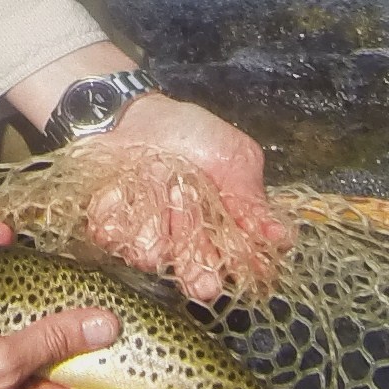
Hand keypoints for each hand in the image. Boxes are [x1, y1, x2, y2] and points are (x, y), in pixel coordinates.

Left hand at [65, 96, 287, 304]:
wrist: (134, 115)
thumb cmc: (188, 133)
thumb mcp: (233, 156)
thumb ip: (251, 196)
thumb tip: (279, 237)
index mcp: (217, 229)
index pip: (229, 261)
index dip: (229, 269)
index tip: (227, 274)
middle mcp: (183, 241)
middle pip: (191, 271)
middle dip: (195, 265)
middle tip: (199, 263)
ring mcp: (144, 237)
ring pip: (151, 254)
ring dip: (155, 220)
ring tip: (157, 182)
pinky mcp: (109, 229)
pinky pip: (112, 235)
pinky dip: (117, 208)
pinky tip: (122, 185)